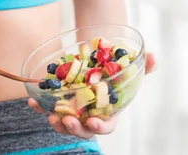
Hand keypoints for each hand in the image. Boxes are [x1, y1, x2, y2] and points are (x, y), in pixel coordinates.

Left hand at [28, 52, 157, 138]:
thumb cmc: (117, 66)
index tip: (92, 121)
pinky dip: (40, 107)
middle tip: (67, 120)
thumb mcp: (132, 66)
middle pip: (83, 130)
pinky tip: (33, 101)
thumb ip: (145, 66)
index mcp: (110, 111)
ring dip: (57, 123)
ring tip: (51, 115)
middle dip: (74, 129)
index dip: (100, 127)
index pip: (107, 126)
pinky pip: (48, 109)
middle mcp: (91, 114)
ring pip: (65, 124)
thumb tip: (154, 58)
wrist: (98, 56)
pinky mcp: (60, 102)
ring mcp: (74, 110)